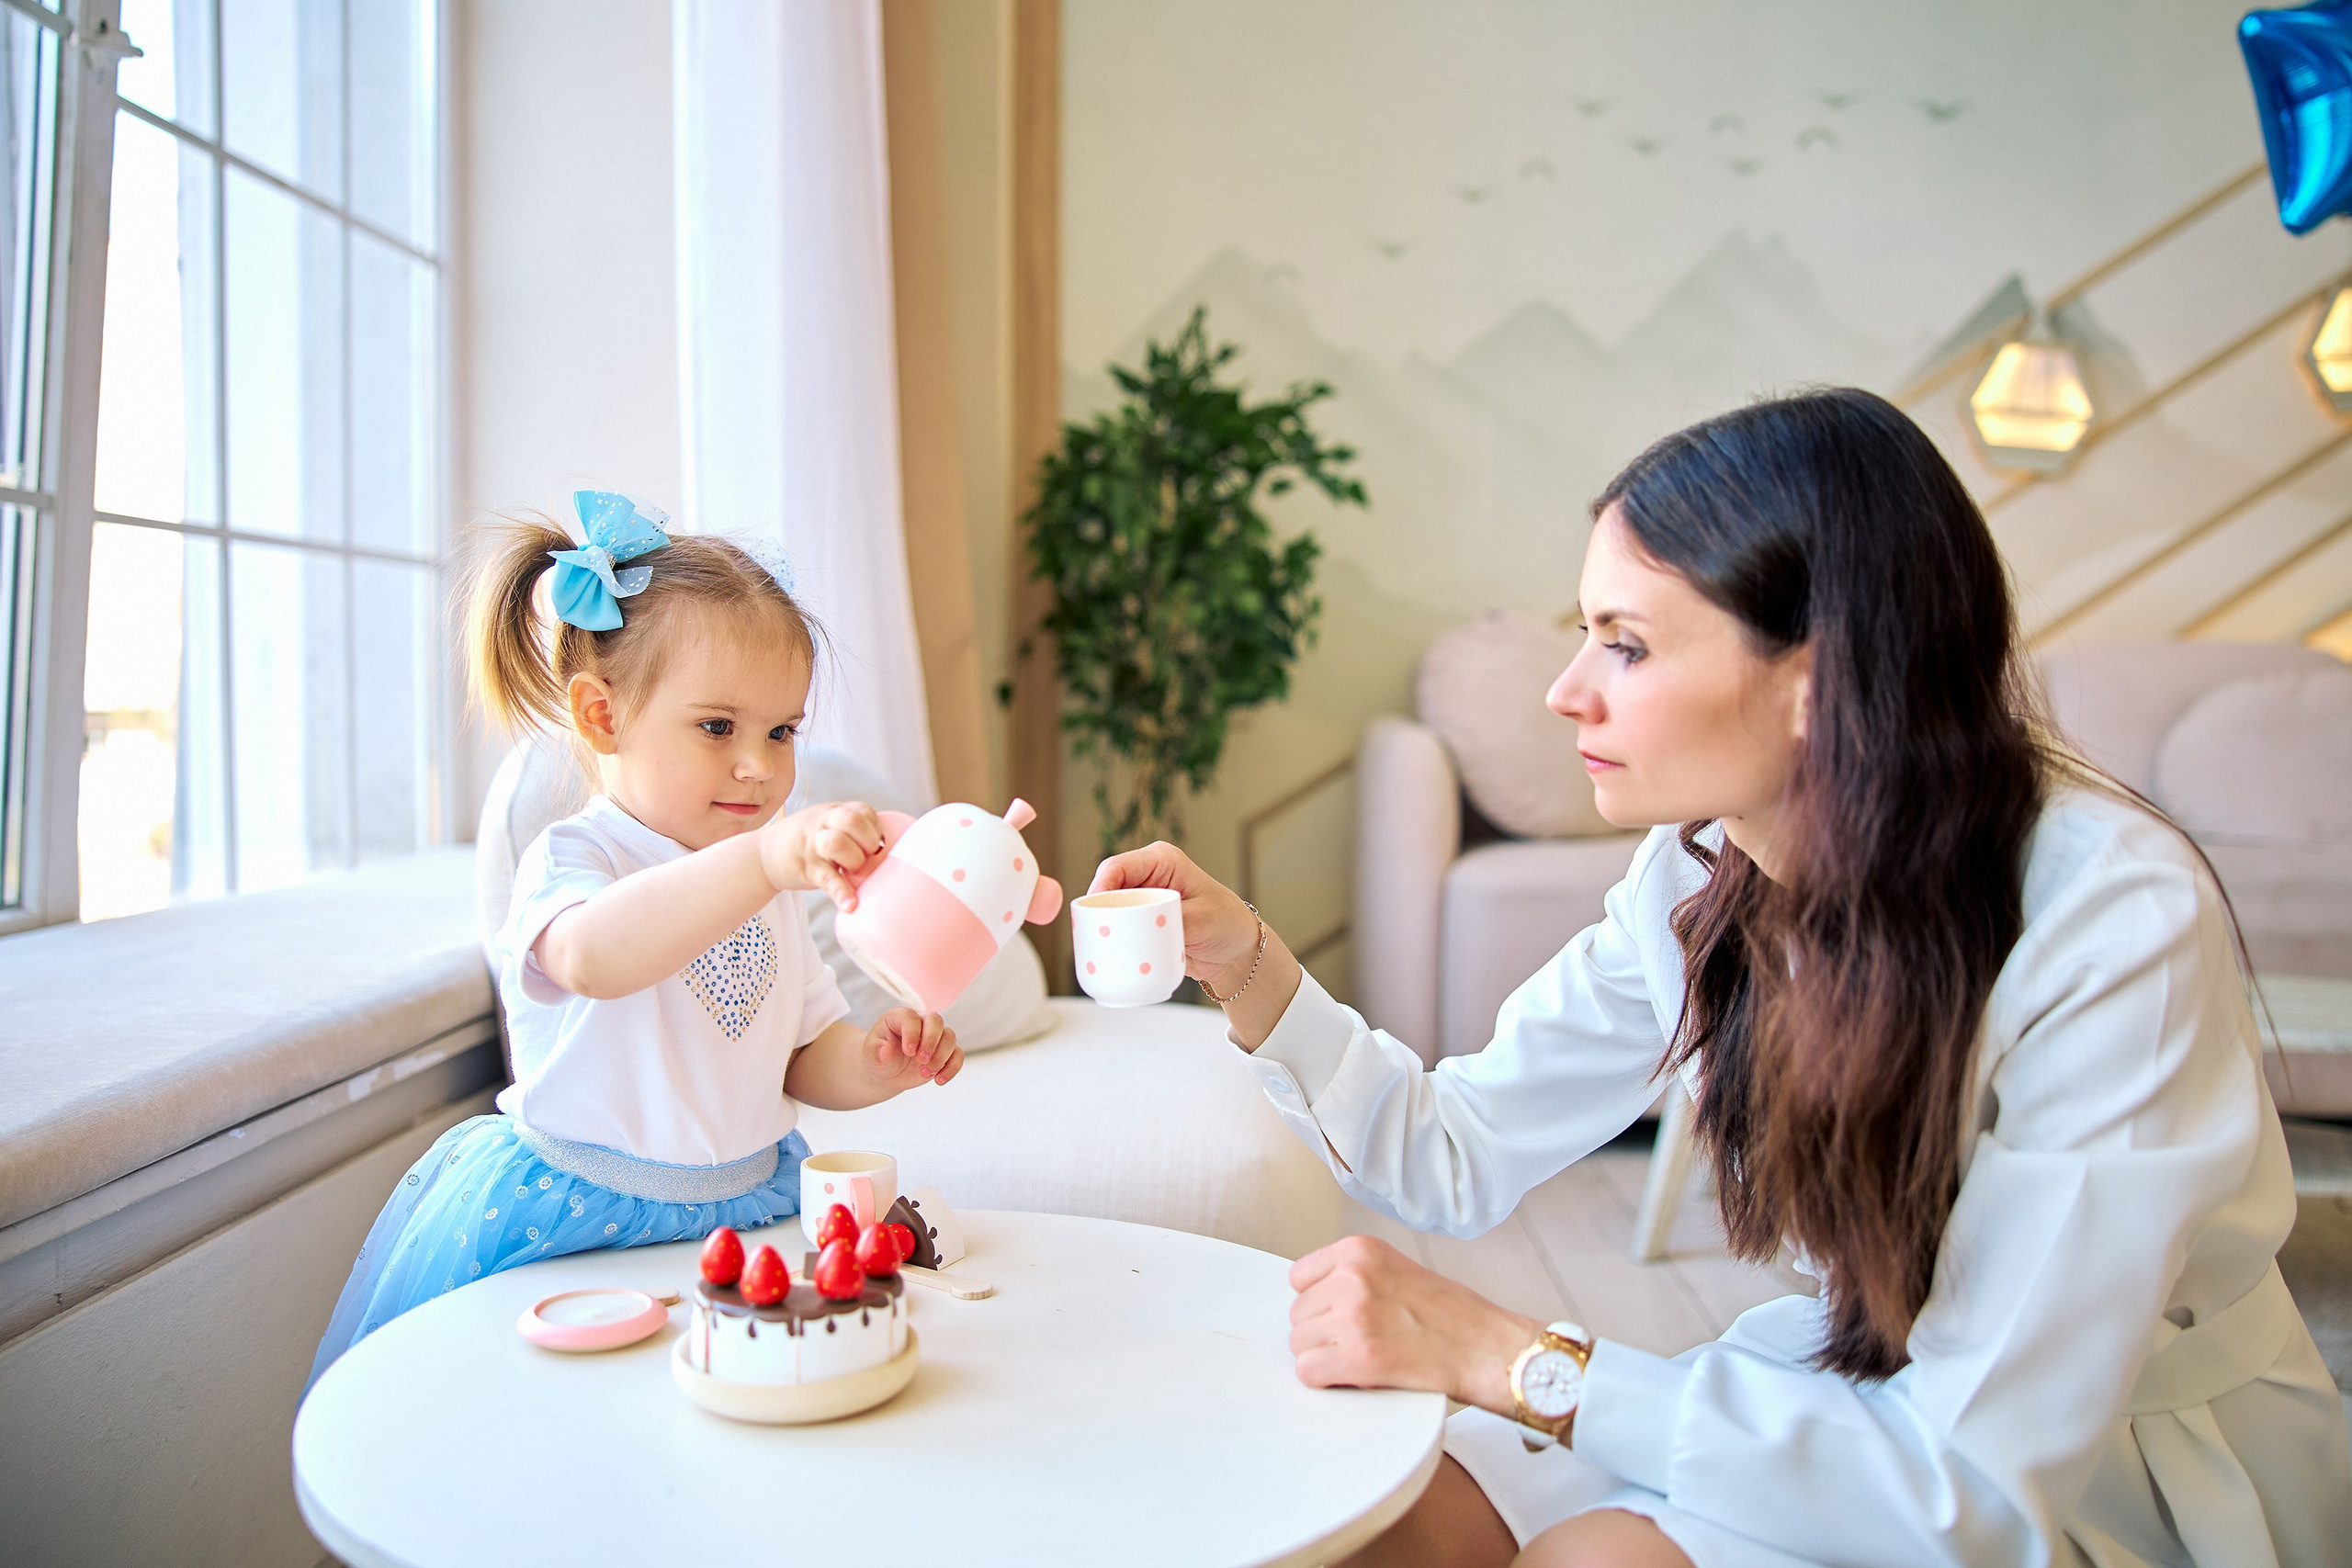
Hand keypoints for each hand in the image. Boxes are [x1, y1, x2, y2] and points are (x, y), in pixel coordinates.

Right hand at [761, 801, 884, 907]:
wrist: (765, 854)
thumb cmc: (809, 842)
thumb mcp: (827, 826)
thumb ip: (853, 832)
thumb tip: (887, 851)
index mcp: (834, 813)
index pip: (863, 811)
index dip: (875, 829)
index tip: (876, 845)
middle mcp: (823, 823)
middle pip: (851, 821)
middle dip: (867, 841)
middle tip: (867, 857)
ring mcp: (812, 845)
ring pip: (837, 843)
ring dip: (853, 860)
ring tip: (853, 871)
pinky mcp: (806, 868)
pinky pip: (827, 879)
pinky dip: (841, 893)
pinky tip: (850, 905)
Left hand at [862, 1008, 961, 1094]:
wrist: (888, 1072)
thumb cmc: (879, 1057)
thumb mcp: (871, 1054)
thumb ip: (876, 1051)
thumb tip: (886, 1051)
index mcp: (901, 1017)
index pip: (912, 1018)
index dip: (912, 1034)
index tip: (908, 1052)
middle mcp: (921, 1023)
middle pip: (936, 1021)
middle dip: (931, 1041)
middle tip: (921, 1060)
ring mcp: (935, 1037)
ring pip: (949, 1037)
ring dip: (941, 1057)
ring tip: (924, 1073)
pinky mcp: (944, 1052)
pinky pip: (957, 1055)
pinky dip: (952, 1068)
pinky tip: (939, 1080)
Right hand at [1088, 841, 1261, 998]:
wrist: (1235, 952)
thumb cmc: (1227, 924)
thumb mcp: (1203, 920)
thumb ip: (1174, 920)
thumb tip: (1144, 927)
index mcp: (1161, 860)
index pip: (1117, 867)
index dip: (1099, 887)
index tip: (1092, 912)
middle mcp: (1146, 877)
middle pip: (1106, 890)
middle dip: (1097, 912)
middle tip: (1095, 937)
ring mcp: (1142, 901)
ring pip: (1108, 911)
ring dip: (1103, 928)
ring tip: (1101, 950)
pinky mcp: (1140, 922)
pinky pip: (1117, 929)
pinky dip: (1112, 941)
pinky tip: (1109, 955)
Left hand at [1288, 1235, 1539, 1414]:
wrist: (1487, 1348)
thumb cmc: (1452, 1315)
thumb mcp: (1397, 1270)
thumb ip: (1355, 1276)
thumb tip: (1314, 1299)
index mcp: (1360, 1250)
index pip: (1299, 1277)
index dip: (1318, 1302)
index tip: (1338, 1314)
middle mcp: (1352, 1278)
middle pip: (1298, 1314)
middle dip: (1322, 1332)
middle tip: (1359, 1341)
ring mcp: (1353, 1316)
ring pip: (1300, 1344)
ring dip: (1324, 1357)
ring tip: (1362, 1357)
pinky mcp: (1358, 1356)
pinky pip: (1308, 1371)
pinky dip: (1326, 1380)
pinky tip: (1354, 1376)